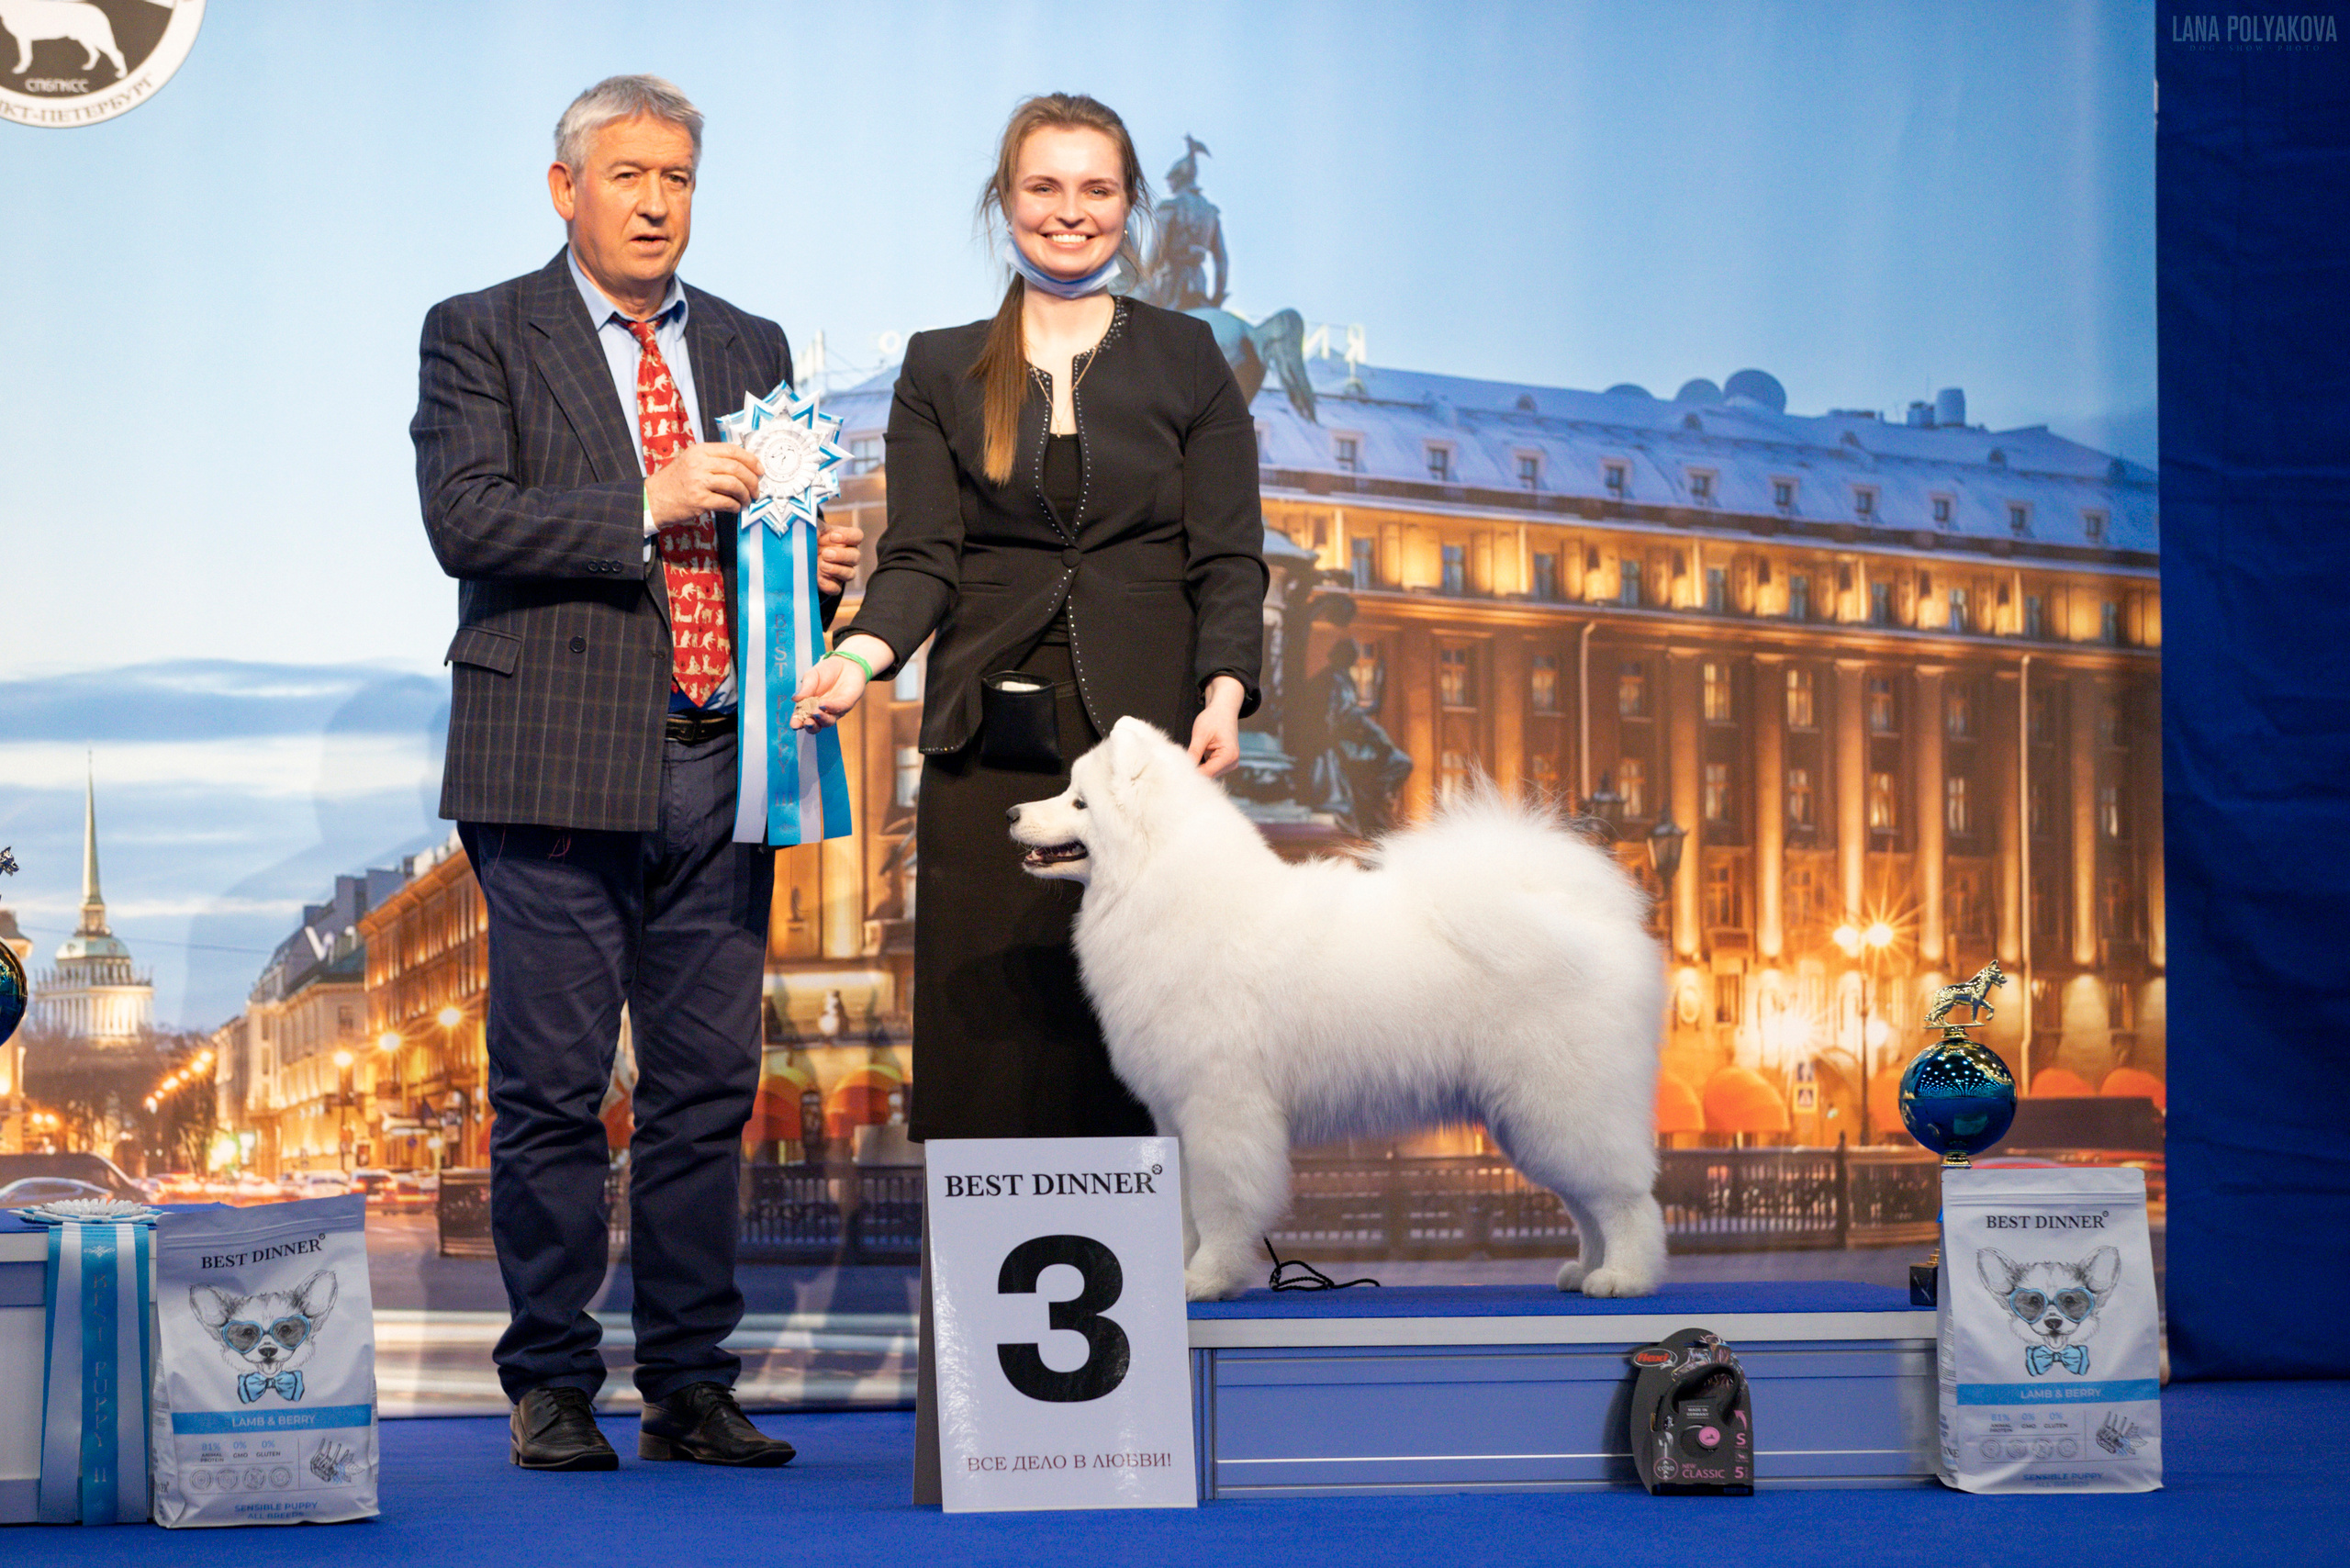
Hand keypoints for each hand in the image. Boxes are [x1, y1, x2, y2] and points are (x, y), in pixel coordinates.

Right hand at [647, 443, 763, 523]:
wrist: (654, 498)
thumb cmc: (676, 481)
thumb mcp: (691, 461)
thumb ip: (713, 459)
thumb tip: (744, 465)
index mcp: (700, 451)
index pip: (732, 450)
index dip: (751, 460)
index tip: (759, 469)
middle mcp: (699, 464)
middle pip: (736, 468)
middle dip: (752, 480)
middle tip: (756, 489)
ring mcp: (699, 482)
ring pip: (734, 485)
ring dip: (746, 494)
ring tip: (746, 500)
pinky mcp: (699, 500)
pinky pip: (726, 502)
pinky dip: (735, 506)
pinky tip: (735, 508)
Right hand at [791, 634, 891, 729]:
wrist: (845, 663)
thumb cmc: (826, 671)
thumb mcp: (812, 676)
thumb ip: (805, 688)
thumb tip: (794, 699)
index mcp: (808, 706)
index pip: (801, 718)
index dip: (797, 722)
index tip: (795, 725)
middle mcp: (820, 711)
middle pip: (815, 725)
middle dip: (811, 727)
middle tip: (807, 722)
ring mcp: (833, 710)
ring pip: (828, 721)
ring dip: (821, 719)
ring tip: (815, 712)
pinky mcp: (845, 705)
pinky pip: (838, 709)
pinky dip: (831, 708)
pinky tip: (824, 704)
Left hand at [816, 517, 863, 594]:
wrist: (797, 555)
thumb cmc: (809, 538)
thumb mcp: (810, 528)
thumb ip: (814, 527)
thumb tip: (815, 531)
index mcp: (844, 539)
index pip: (857, 536)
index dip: (849, 536)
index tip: (833, 536)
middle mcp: (847, 555)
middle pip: (856, 557)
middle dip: (841, 556)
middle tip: (826, 554)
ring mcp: (841, 571)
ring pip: (850, 574)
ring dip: (836, 570)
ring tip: (821, 565)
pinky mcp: (832, 584)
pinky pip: (836, 589)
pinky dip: (829, 585)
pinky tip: (819, 578)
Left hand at [1188, 675, 1246, 776]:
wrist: (1223, 711)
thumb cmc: (1214, 718)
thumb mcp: (1200, 734)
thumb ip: (1194, 752)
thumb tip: (1184, 768)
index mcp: (1229, 755)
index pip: (1208, 772)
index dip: (1192, 773)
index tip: (1177, 772)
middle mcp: (1232, 762)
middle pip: (1209, 775)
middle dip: (1195, 770)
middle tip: (1178, 766)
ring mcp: (1230, 763)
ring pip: (1209, 773)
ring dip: (1198, 768)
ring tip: (1186, 760)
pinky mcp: (1225, 762)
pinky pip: (1211, 769)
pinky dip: (1201, 765)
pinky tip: (1194, 759)